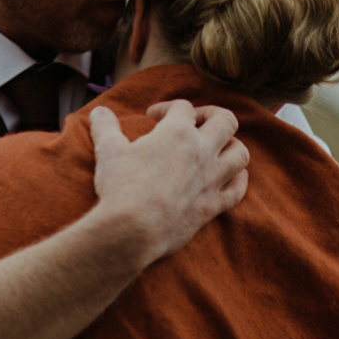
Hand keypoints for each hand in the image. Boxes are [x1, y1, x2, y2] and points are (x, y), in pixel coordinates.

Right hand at [90, 101, 247, 264]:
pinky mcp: (213, 206)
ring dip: (231, 145)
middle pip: (225, 121)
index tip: (152, 118)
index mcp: (177, 132)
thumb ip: (104, 126)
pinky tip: (230, 177)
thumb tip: (98, 111)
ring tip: (217, 147)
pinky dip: (238, 181)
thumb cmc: (120, 187)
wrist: (132, 231)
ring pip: (240, 153)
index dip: (167, 107)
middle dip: (211, 115)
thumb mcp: (107, 150)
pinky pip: (238, 190)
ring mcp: (211, 180)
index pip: (183, 107)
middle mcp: (201, 152)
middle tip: (194, 122)